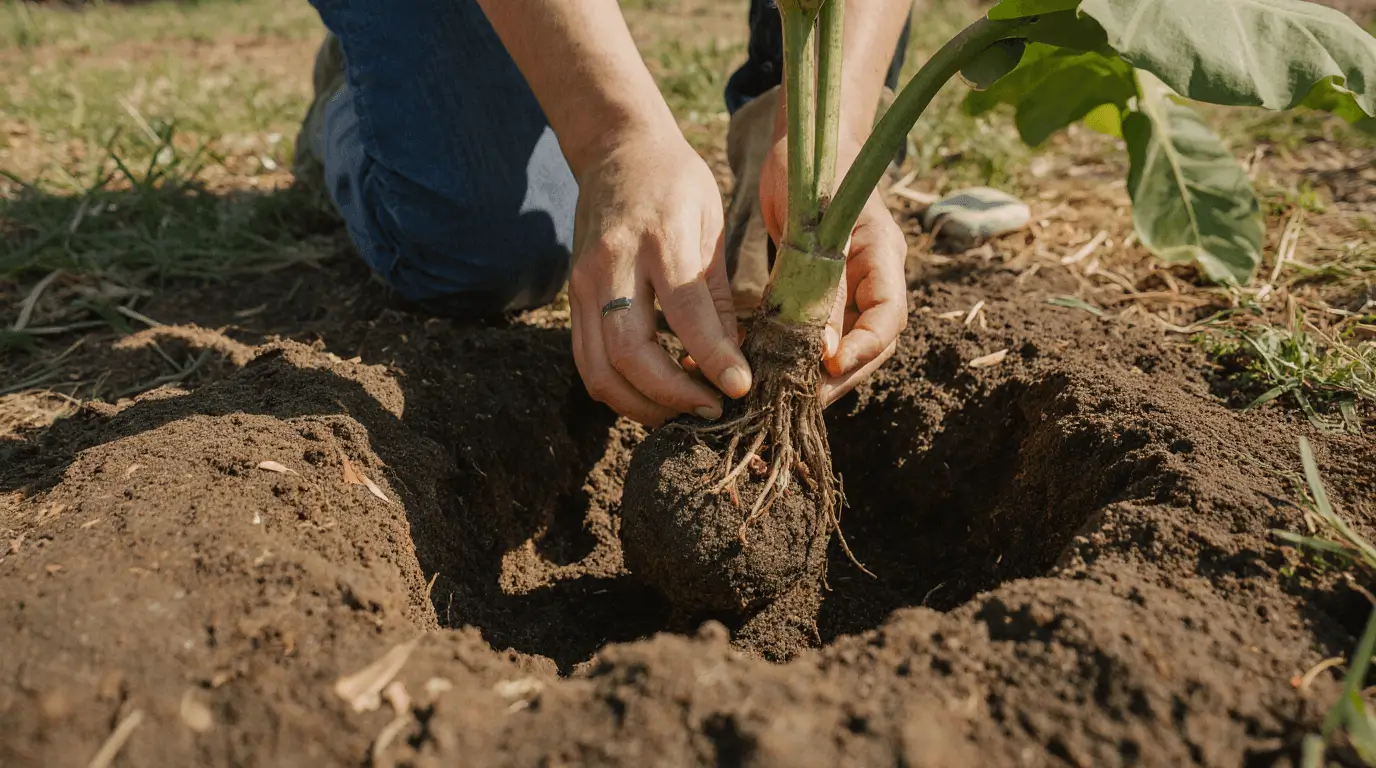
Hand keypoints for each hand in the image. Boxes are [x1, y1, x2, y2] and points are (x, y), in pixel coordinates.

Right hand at [568, 133, 752, 425]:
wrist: (616, 149)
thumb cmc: (675, 183)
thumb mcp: (711, 224)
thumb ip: (719, 295)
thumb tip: (735, 361)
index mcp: (659, 237)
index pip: (686, 312)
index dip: (714, 358)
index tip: (741, 388)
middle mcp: (612, 263)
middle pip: (630, 352)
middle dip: (673, 394)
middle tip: (713, 408)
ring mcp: (583, 282)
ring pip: (599, 368)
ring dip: (642, 404)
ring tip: (684, 411)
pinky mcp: (571, 297)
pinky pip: (587, 360)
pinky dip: (619, 389)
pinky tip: (654, 392)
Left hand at [758, 129, 907, 405]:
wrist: (807, 142)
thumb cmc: (809, 167)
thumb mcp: (809, 218)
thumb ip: (819, 277)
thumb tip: (824, 346)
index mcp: (883, 252)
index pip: (890, 314)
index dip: (865, 347)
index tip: (830, 364)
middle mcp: (875, 274)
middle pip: (872, 342)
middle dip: (839, 376)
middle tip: (800, 401)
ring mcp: (855, 285)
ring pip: (847, 344)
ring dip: (818, 374)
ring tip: (782, 396)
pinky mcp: (828, 291)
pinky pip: (821, 332)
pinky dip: (799, 355)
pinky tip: (770, 371)